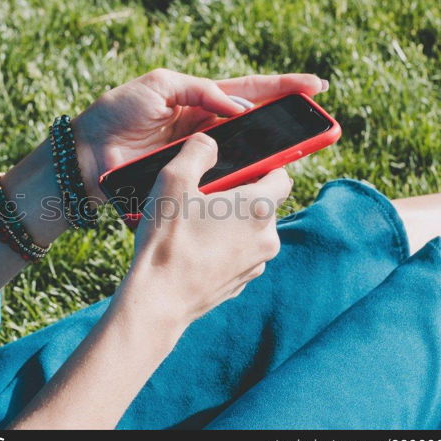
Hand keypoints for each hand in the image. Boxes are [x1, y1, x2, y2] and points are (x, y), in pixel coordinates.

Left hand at [73, 68, 326, 198]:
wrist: (87, 151)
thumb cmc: (118, 112)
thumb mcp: (160, 86)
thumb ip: (200, 90)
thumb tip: (239, 106)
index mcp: (200, 101)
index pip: (249, 92)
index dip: (281, 88)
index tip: (314, 87)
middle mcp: (206, 131)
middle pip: (256, 125)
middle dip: (287, 122)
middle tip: (319, 122)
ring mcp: (200, 159)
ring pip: (245, 156)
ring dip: (273, 155)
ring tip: (303, 150)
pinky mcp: (189, 183)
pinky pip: (222, 183)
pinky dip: (244, 182)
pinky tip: (265, 181)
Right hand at [114, 134, 291, 326]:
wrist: (158, 299)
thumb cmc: (167, 239)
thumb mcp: (174, 181)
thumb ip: (196, 151)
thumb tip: (209, 142)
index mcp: (258, 207)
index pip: (282, 176)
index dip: (265, 167)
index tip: (242, 166)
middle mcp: (267, 237)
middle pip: (263, 204)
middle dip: (240, 194)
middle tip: (206, 194)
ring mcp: (256, 263)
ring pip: (251, 230)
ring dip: (231, 221)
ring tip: (195, 222)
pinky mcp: (241, 282)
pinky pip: (239, 253)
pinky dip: (224, 246)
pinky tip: (194, 247)